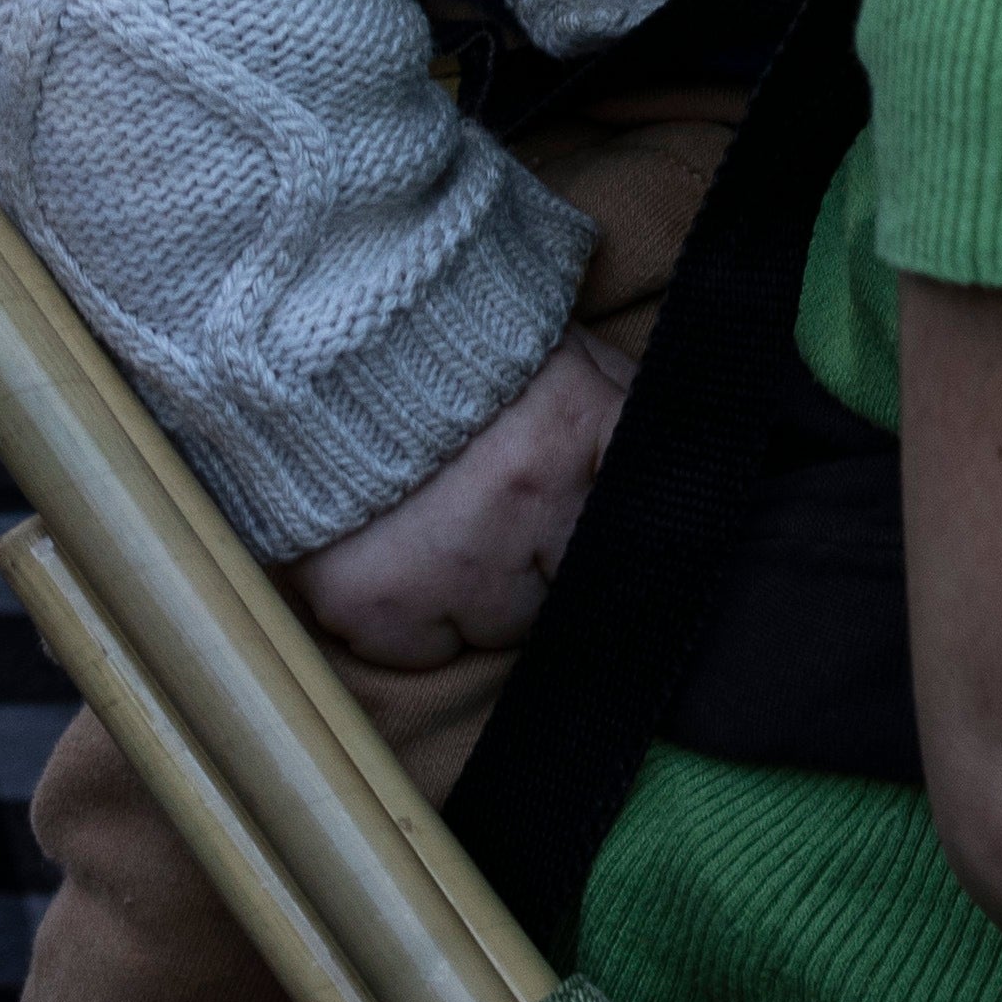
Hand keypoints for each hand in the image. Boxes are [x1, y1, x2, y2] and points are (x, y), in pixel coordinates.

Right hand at [286, 329, 626, 673]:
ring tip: (448, 531)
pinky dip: (412, 623)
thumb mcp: (566, 360)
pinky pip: (424, 653)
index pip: (649, 524)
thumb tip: (684, 473)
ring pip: (504, 627)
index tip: (608, 535)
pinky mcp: (373, 604)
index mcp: (581, 428)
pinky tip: (398, 560)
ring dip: (484, 594)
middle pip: (576, 586)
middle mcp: (524, 501)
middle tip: (509, 515)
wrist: (318, 347)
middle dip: (552, 560)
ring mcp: (448, 561)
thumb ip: (624, 418)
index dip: (625, 532)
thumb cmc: (457, 356)